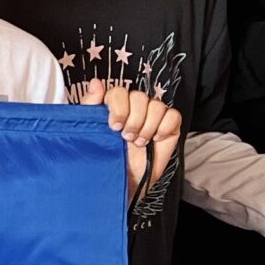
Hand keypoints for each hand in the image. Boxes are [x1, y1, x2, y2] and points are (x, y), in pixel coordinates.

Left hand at [80, 83, 182, 197]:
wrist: (124, 181)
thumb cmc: (108, 158)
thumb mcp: (92, 131)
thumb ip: (91, 105)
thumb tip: (95, 83)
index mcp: (115, 106)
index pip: (120, 92)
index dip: (118, 108)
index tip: (114, 126)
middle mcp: (134, 109)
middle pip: (139, 97)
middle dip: (133, 120)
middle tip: (127, 137)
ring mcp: (152, 117)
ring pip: (156, 106)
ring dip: (147, 126)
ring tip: (139, 141)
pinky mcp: (168, 127)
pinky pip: (173, 116)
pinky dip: (164, 128)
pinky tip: (155, 138)